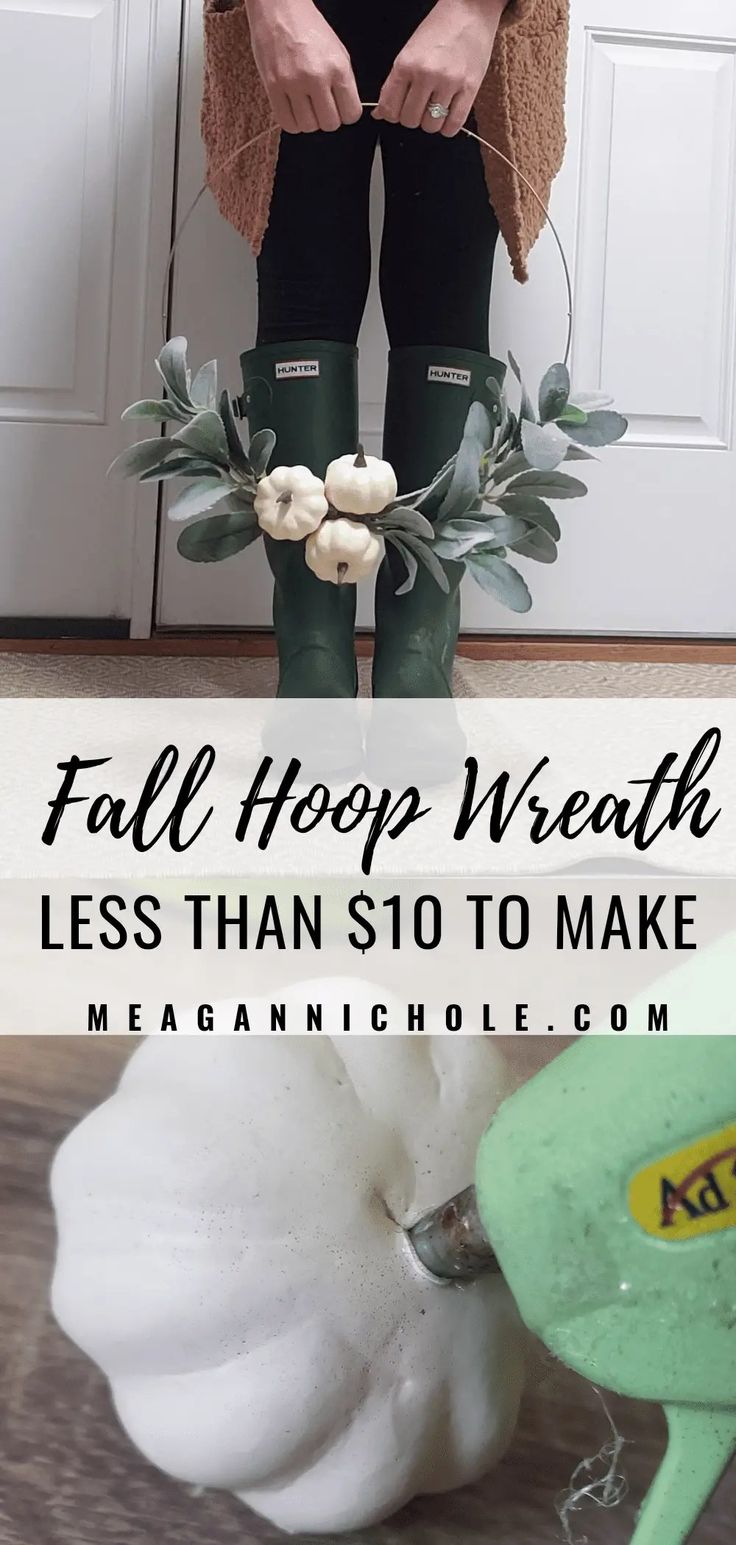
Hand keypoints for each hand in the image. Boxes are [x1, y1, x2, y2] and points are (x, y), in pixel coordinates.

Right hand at [245, 0, 362, 132]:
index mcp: (337, 67)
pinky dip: (293, 122)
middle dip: (328, 119)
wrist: (280, 8)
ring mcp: (293, 83)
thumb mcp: (337, 51)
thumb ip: (343, 82)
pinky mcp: (272, 87)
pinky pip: (287, 123)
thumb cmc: (309, 27)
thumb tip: (346, 111)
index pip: (351, 114)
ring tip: (306, 105)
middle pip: (330, 124)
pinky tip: (294, 109)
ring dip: (309, 121)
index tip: (340, 107)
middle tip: (321, 105)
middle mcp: (316, 77)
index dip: (346, 113)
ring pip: (308, 127)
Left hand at [373, 0, 505, 137]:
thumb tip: (380, 114)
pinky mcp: (470, 89)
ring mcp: (449, 82)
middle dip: (412, 117)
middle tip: (419, 105)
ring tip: (435, 107)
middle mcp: (426, 74)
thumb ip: (394, 84)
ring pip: (431, 125)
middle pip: (409, 120)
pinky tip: (447, 115)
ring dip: (431, 122)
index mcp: (406, 64)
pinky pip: (453, 125)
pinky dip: (448, 127)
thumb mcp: (409, 52)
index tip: (399, 109)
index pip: (390, 108)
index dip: (392, 114)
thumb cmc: (439, 29)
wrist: (470, 11)